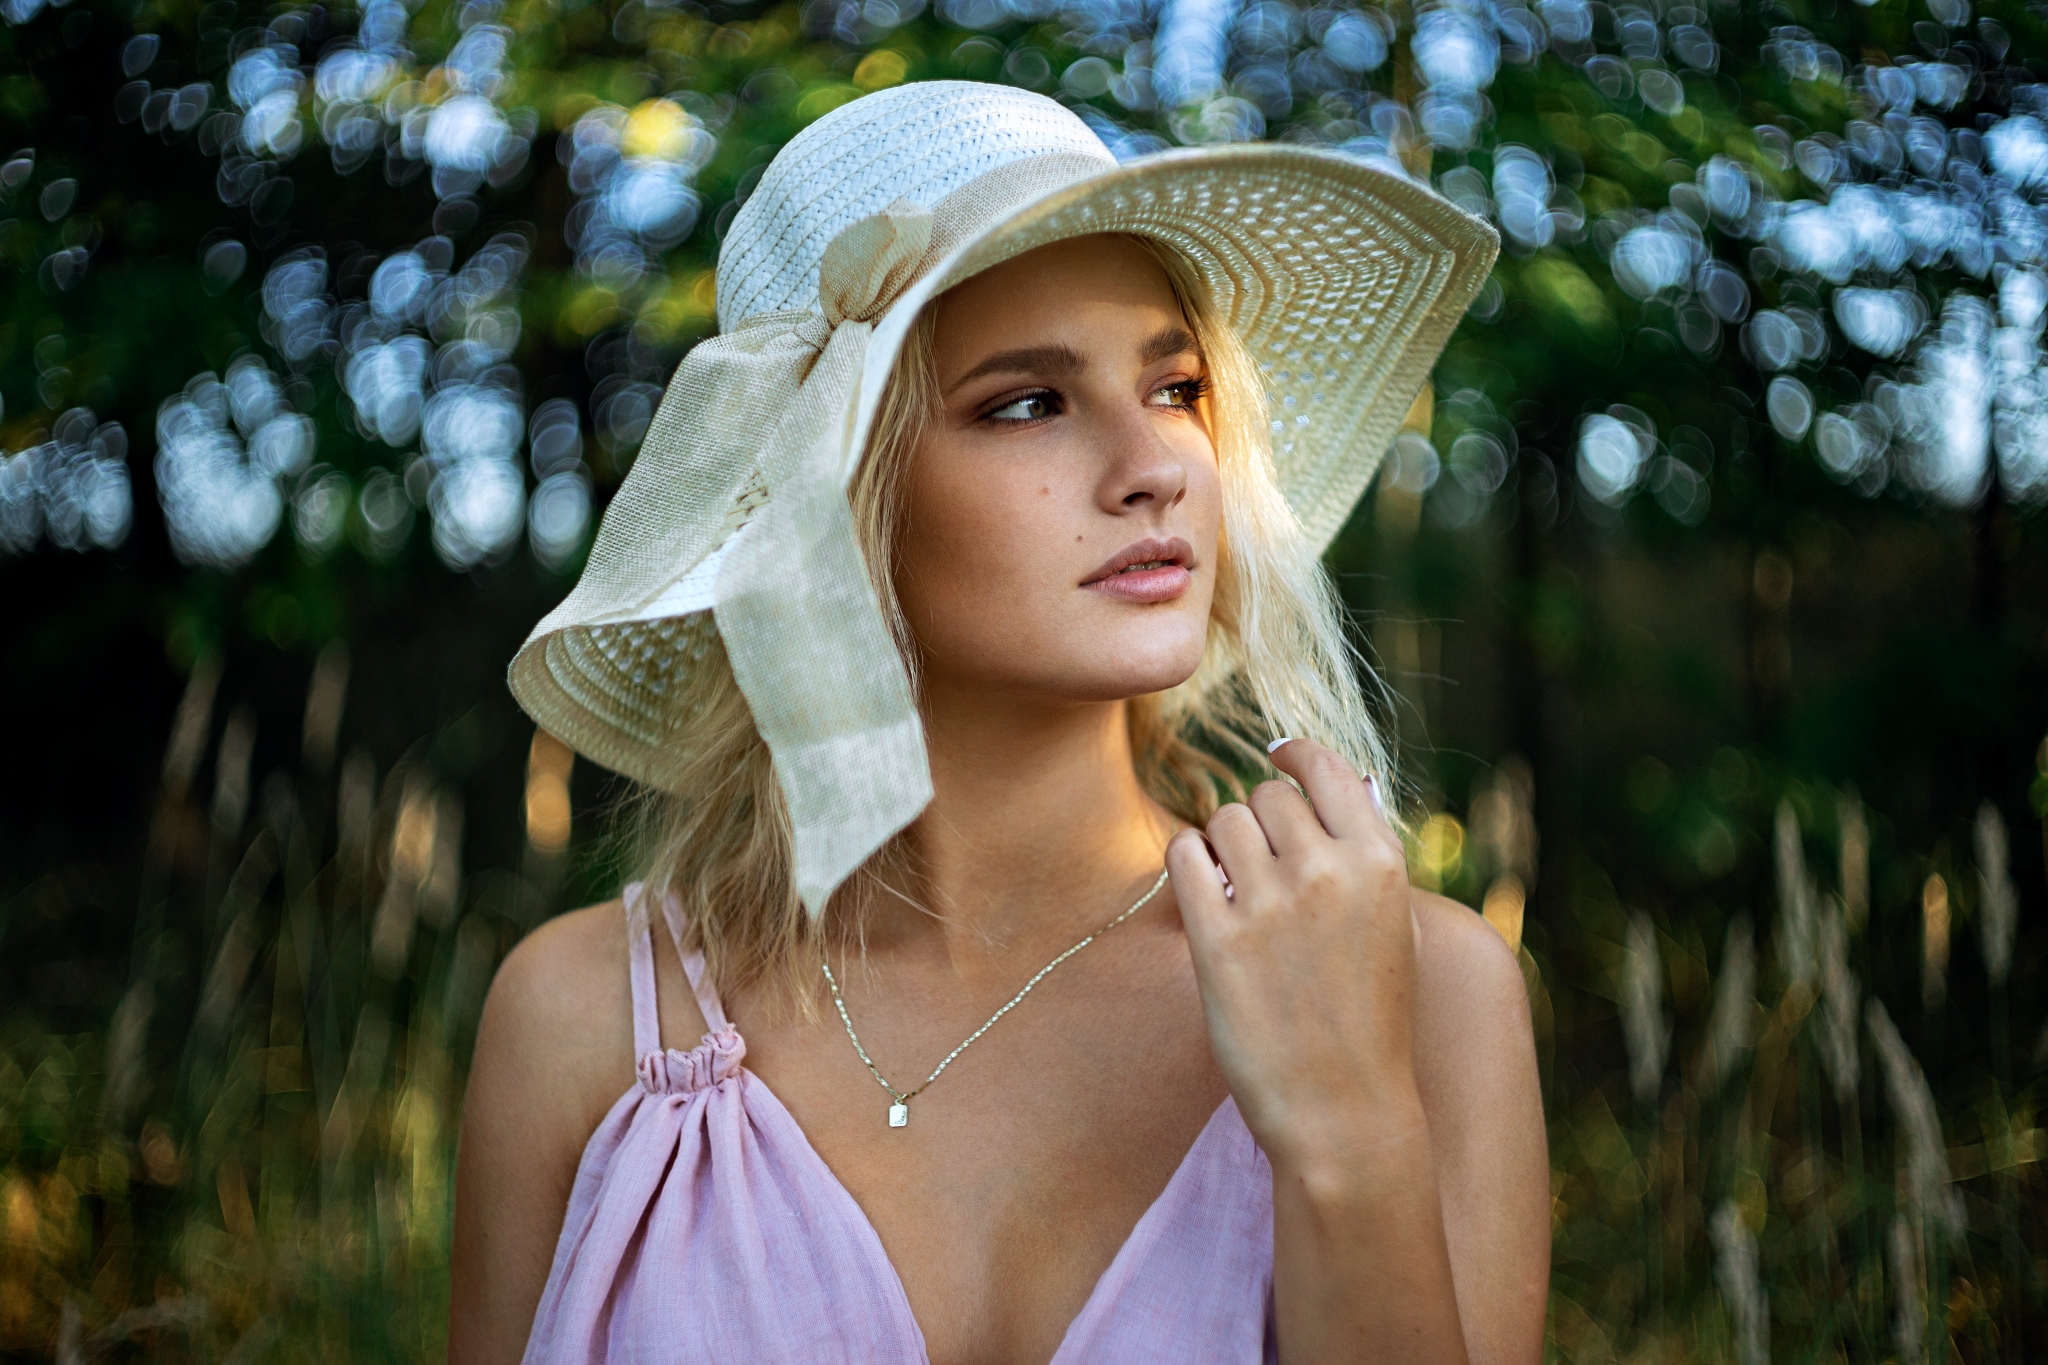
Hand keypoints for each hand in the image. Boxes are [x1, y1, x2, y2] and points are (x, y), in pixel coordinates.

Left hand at [1164, 738, 1421, 1170]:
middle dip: (1258, 821)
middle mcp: (1328, 871)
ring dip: (1222, 843)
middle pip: (1267, 796)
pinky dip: (1188, 864)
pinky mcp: (1218, 937)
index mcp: (1381, 863)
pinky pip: (1184, 855)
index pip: (1329, 770)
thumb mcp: (1391, 928)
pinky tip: (1202, 892)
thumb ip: (1362, 859)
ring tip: (1234, 887)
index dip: (1296, 755)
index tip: (1276, 754)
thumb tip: (1326, 787)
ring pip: (1223, 819)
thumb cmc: (1369, 1021)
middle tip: (1258, 863)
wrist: (1344, 1110)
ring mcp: (1270, 903)